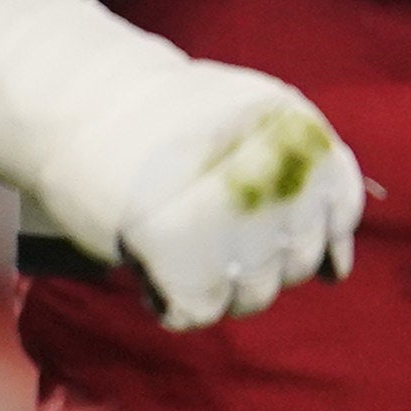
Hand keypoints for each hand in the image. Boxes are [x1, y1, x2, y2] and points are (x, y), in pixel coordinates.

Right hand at [0, 0, 368, 332]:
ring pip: (254, 297)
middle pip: (296, 265)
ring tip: (171, 245)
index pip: (340, 212)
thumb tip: (339, 272)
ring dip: (215, 287)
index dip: (297, 228)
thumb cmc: (158, 116)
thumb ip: (301, 185)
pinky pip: (198, 312)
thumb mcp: (252, 125)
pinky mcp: (182, 253)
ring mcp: (234, 216)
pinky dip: (171, 302)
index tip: (249, 214)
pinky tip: (150, 269)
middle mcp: (278, 174)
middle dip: (252, 262)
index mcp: (301, 133)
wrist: (70, 98)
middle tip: (195, 228)